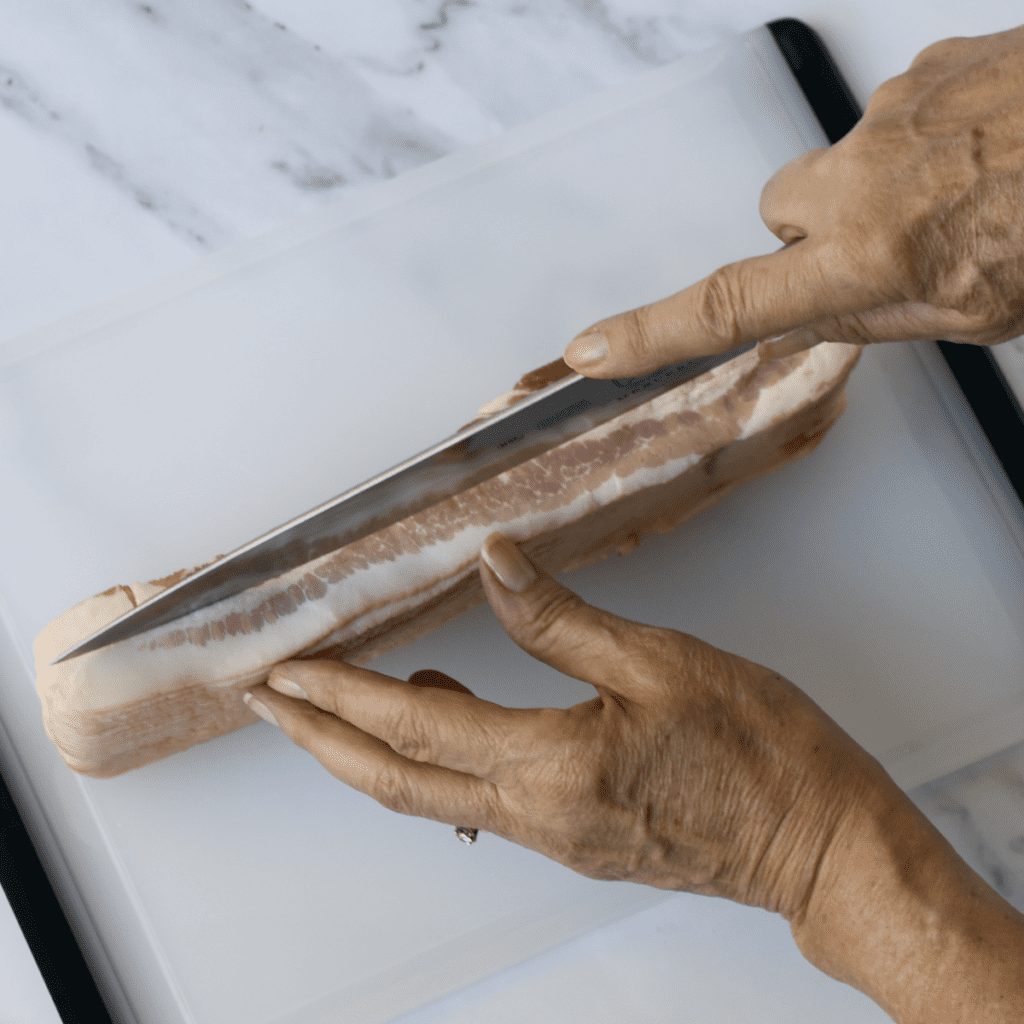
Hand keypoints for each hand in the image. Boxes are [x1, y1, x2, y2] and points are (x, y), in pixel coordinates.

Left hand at [245, 532, 892, 919]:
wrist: (818, 841)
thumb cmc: (759, 752)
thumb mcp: (661, 662)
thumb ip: (561, 619)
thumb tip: (495, 564)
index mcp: (552, 768)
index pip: (414, 727)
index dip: (341, 693)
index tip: (287, 667)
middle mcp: (536, 815)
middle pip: (395, 781)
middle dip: (321, 739)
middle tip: (269, 701)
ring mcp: (552, 834)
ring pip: (430, 793)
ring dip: (369, 750)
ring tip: (329, 705)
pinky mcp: (573, 834)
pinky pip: (478, 795)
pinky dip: (432, 758)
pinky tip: (436, 715)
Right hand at [563, 26, 1023, 374]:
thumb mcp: (975, 313)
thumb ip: (875, 311)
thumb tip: (817, 307)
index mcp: (869, 256)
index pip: (730, 305)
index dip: (653, 333)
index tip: (593, 350)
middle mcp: (860, 178)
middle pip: (781, 210)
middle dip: (816, 233)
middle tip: (889, 249)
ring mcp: (891, 111)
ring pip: (839, 164)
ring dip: (876, 187)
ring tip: (962, 196)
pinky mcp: (925, 65)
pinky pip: (893, 114)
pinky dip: (920, 140)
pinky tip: (983, 151)